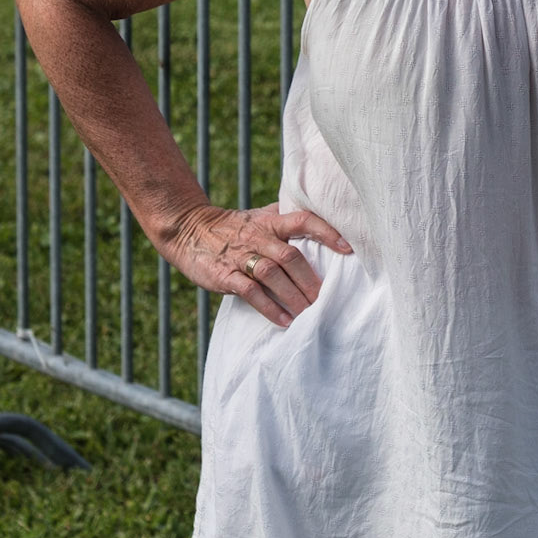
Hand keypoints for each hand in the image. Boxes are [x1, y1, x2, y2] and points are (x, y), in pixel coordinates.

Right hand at [164, 202, 352, 327]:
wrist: (189, 230)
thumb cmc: (234, 227)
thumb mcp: (260, 216)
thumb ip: (287, 218)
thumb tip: (324, 219)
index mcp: (271, 221)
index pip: (303, 220)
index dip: (327, 232)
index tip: (348, 249)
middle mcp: (259, 236)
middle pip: (291, 256)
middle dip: (311, 280)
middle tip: (328, 299)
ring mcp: (241, 256)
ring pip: (273, 275)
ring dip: (294, 296)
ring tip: (310, 314)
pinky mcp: (225, 276)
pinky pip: (250, 292)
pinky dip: (269, 307)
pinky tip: (285, 321)